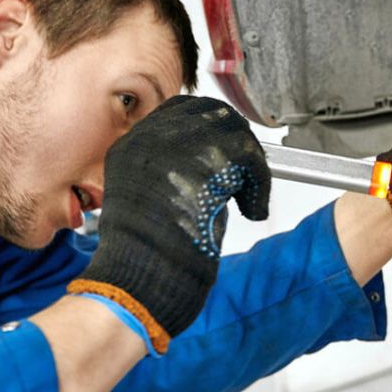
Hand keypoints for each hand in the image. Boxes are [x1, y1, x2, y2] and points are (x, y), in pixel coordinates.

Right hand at [67, 96, 270, 352]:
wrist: (137, 281)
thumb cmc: (148, 257)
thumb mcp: (155, 200)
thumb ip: (179, 171)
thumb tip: (223, 161)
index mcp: (131, 147)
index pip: (179, 110)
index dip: (212, 128)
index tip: (230, 156)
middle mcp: (147, 139)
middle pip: (210, 112)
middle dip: (238, 141)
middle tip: (248, 176)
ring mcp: (173, 146)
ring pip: (233, 130)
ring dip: (252, 164)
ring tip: (249, 198)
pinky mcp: (202, 161)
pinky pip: (248, 155)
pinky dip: (260, 183)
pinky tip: (253, 210)